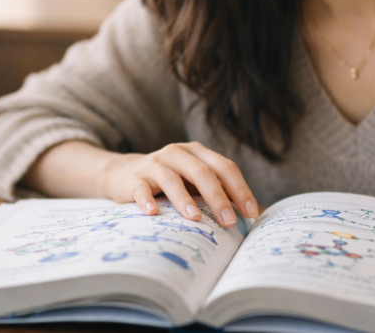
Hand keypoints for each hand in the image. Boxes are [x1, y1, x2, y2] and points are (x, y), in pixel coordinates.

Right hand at [98, 141, 258, 227]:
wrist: (124, 174)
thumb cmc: (169, 181)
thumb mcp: (194, 181)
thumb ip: (217, 190)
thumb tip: (250, 214)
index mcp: (197, 152)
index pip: (224, 167)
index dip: (240, 189)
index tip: (250, 212)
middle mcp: (177, 152)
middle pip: (202, 172)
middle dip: (218, 197)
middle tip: (229, 221)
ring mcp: (154, 164)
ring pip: (172, 179)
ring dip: (185, 200)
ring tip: (196, 219)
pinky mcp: (134, 178)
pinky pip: (141, 189)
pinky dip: (147, 201)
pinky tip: (154, 213)